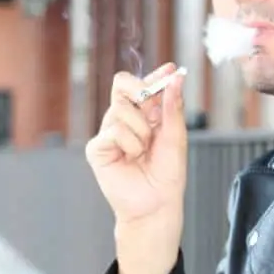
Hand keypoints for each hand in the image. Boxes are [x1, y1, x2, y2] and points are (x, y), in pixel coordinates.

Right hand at [85, 62, 187, 224]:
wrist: (156, 203)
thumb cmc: (166, 174)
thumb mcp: (175, 136)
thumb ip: (172, 107)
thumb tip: (176, 78)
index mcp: (144, 115)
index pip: (144, 85)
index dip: (155, 75)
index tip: (170, 69)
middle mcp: (124, 120)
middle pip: (122, 84)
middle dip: (140, 90)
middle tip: (152, 108)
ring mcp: (109, 132)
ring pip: (120, 109)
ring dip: (141, 130)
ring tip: (143, 151)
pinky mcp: (97, 148)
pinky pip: (113, 130)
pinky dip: (129, 143)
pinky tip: (131, 158)